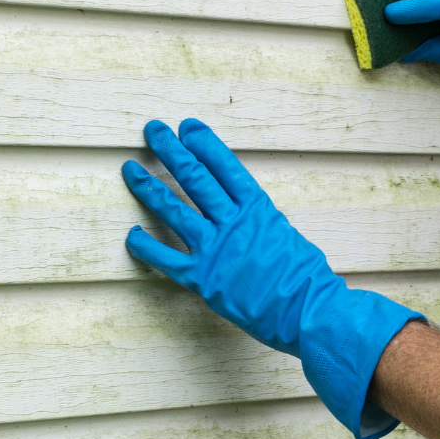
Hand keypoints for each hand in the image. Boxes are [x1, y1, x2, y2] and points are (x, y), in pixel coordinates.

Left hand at [122, 119, 423, 438]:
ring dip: (149, 187)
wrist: (309, 312)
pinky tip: (131, 235)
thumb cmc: (306, 280)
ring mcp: (216, 249)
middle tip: (154, 130)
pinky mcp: (203, 278)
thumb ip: (260, 222)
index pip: (225, 166)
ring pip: (175, 210)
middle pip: (195, 178)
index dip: (204, 143)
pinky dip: (146, 247)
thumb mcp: (286, 236)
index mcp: (258, 208)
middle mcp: (234, 223)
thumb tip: (246, 215)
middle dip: (172, 151)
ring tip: (130, 169)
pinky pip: (167, 259)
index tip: (188, 127)